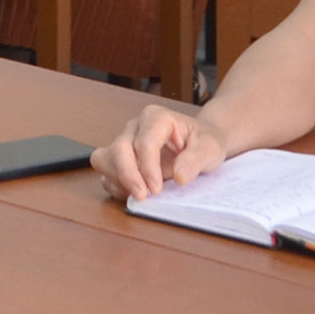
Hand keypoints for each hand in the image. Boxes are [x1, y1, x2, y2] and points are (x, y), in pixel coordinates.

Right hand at [91, 104, 227, 199]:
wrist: (198, 144)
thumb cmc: (203, 141)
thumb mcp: (210, 147)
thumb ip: (195, 160)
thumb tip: (180, 176)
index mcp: (157, 118)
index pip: (144, 141)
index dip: (148, 167)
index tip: (156, 188)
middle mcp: (136, 127)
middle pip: (119, 149)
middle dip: (127, 175)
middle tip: (142, 196)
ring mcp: (124, 141)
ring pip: (105, 158)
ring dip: (117, 179)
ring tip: (137, 195)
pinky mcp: (119, 158)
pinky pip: (106, 171)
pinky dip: (115, 185)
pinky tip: (132, 193)